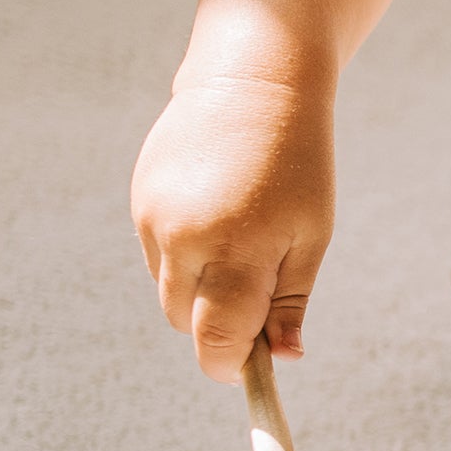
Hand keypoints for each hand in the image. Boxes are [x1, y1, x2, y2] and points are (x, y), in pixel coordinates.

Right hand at [131, 75, 333, 381]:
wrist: (252, 81)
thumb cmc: (297, 164)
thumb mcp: (310, 234)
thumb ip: (290, 301)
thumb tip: (284, 359)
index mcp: (238, 249)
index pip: (216, 339)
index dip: (231, 366)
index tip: (250, 368)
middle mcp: (186, 238)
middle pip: (186, 323)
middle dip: (217, 326)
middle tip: (255, 298)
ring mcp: (155, 218)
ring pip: (169, 292)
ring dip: (200, 290)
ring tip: (239, 240)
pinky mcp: (139, 200)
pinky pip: (156, 257)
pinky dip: (183, 256)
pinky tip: (214, 216)